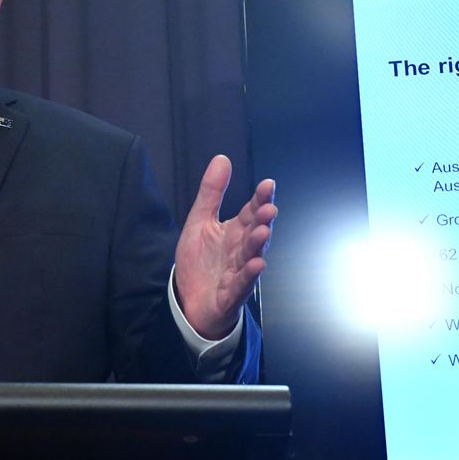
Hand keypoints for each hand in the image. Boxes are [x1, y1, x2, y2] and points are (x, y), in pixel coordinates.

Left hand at [174, 155, 275, 338]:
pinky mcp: (231, 294)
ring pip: (251, 257)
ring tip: (262, 232)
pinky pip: (241, 284)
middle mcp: (241, 250)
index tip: (267, 184)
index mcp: (235, 231)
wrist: (189, 300)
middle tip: (269, 209)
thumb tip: (222, 159)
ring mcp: (238, 272)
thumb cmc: (201, 261)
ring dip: (257, 245)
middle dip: (262, 221)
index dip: (260, 199)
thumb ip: (212, 192)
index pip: (251, 211)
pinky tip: (256, 265)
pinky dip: (248, 276)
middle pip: (254, 232)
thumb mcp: (200, 221)